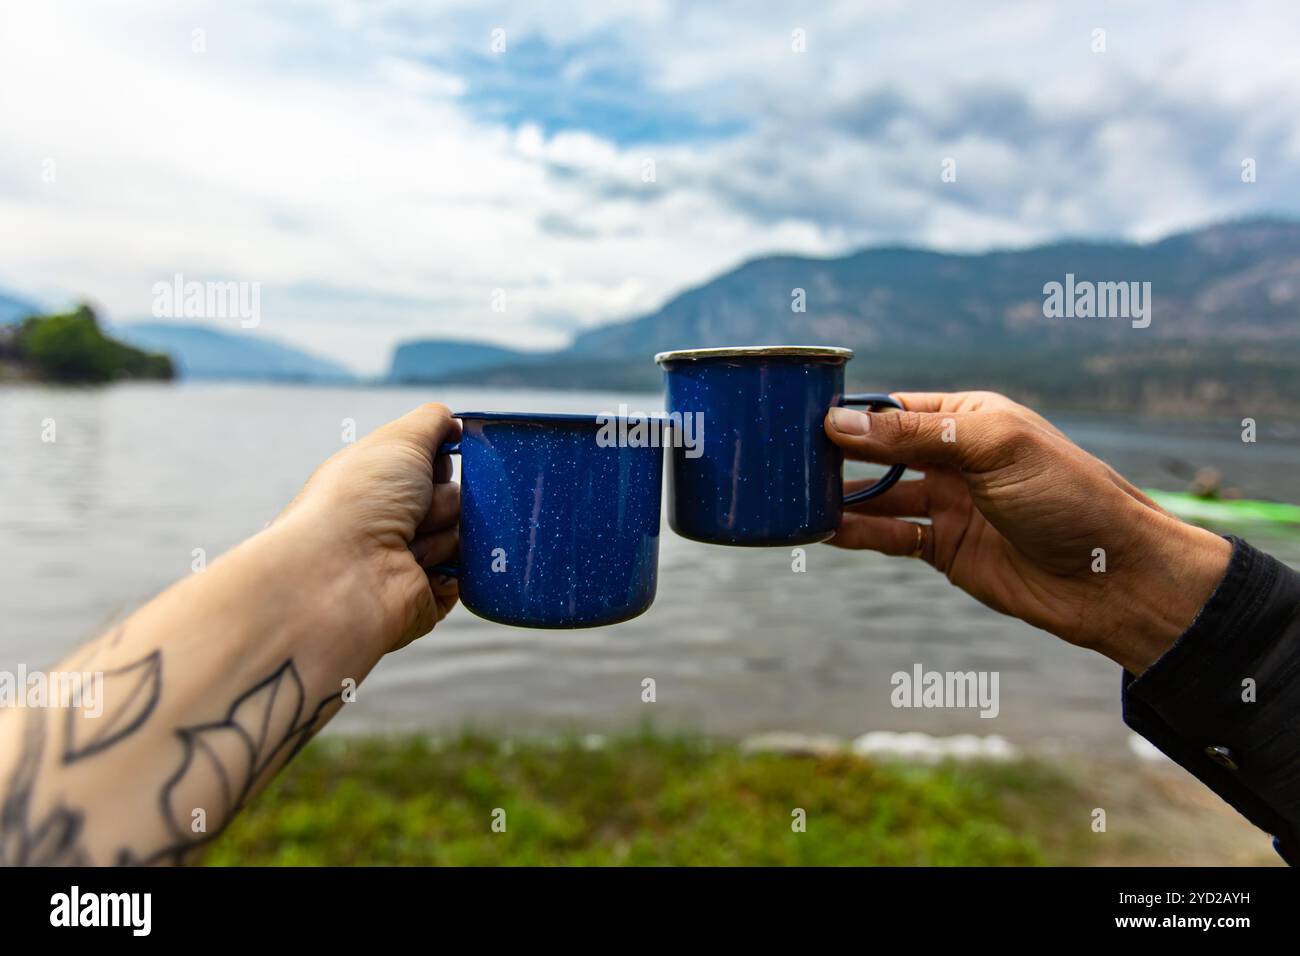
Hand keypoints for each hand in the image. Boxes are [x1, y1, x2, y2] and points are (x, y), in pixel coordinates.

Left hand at [279, 403, 461, 651]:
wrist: (343, 570)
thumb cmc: (360, 498)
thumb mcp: (398, 440)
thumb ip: (432, 422)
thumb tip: (454, 423)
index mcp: (382, 484)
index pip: (436, 465)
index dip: (438, 463)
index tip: (429, 466)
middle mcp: (394, 521)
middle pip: (456, 498)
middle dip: (442, 500)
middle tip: (415, 509)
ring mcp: (413, 559)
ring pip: (465, 533)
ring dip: (443, 534)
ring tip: (409, 547)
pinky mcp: (430, 594)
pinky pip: (469, 572)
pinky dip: (454, 567)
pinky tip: (421, 569)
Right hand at [824, 391, 1231, 673]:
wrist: (1115, 578)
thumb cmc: (1068, 497)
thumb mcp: (993, 449)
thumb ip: (916, 436)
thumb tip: (841, 423)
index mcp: (969, 418)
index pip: (895, 409)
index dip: (850, 414)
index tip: (799, 419)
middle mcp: (955, 458)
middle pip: (879, 450)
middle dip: (835, 453)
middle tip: (782, 458)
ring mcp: (949, 504)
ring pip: (878, 495)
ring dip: (840, 495)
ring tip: (792, 495)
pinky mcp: (945, 550)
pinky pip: (890, 536)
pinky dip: (857, 533)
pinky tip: (823, 531)